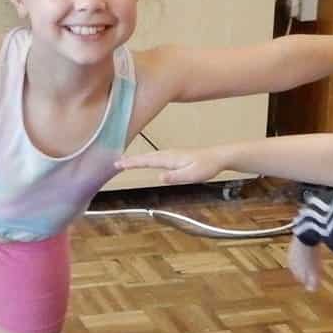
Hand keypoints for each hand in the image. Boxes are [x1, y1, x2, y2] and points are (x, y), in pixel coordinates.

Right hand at [115, 148, 229, 184]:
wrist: (217, 157)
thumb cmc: (206, 166)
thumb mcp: (192, 175)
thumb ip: (176, 177)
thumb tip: (159, 178)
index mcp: (170, 158)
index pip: (147, 160)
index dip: (132, 162)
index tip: (118, 164)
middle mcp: (168, 154)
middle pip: (145, 157)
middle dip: (129, 160)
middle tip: (114, 163)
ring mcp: (170, 154)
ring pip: (149, 156)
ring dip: (136, 159)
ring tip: (124, 163)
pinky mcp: (173, 156)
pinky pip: (155, 157)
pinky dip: (145, 159)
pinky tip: (143, 161)